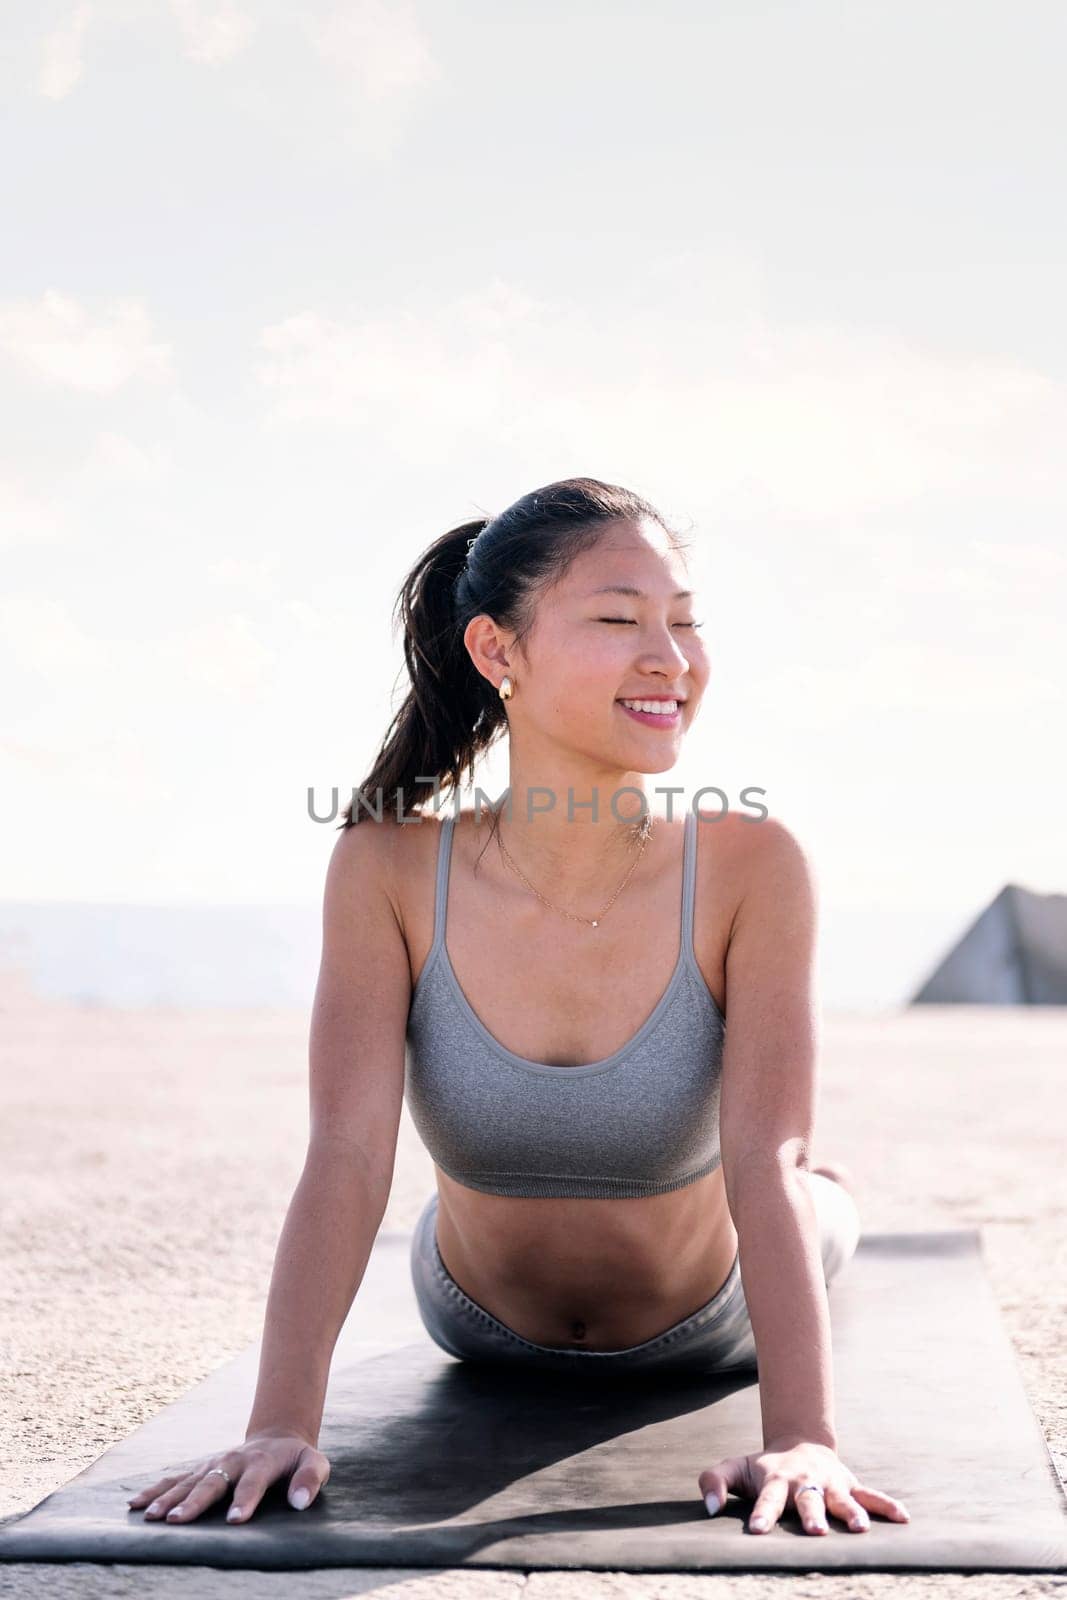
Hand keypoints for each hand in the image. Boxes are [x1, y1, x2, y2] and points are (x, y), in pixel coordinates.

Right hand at [126, 1429, 330, 1524]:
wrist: (277, 1437)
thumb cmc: (297, 1459)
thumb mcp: (315, 1463)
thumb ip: (311, 1479)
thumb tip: (301, 1502)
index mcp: (262, 1462)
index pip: (253, 1483)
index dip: (246, 1500)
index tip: (236, 1521)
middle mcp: (233, 1460)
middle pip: (213, 1481)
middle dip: (195, 1502)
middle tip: (177, 1521)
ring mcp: (214, 1463)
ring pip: (188, 1480)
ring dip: (168, 1498)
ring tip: (150, 1517)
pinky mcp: (200, 1467)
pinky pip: (175, 1478)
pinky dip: (155, 1489)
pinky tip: (135, 1503)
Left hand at [698, 1440, 909, 1535]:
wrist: (797, 1442)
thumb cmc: (762, 1468)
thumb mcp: (735, 1468)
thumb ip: (714, 1481)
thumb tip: (708, 1508)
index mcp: (776, 1481)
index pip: (766, 1500)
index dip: (762, 1515)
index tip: (758, 1532)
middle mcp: (805, 1482)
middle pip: (808, 1500)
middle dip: (812, 1515)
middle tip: (816, 1531)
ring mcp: (830, 1482)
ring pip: (842, 1498)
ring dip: (851, 1512)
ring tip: (861, 1529)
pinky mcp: (849, 1483)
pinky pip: (871, 1494)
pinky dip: (887, 1505)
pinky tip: (903, 1518)